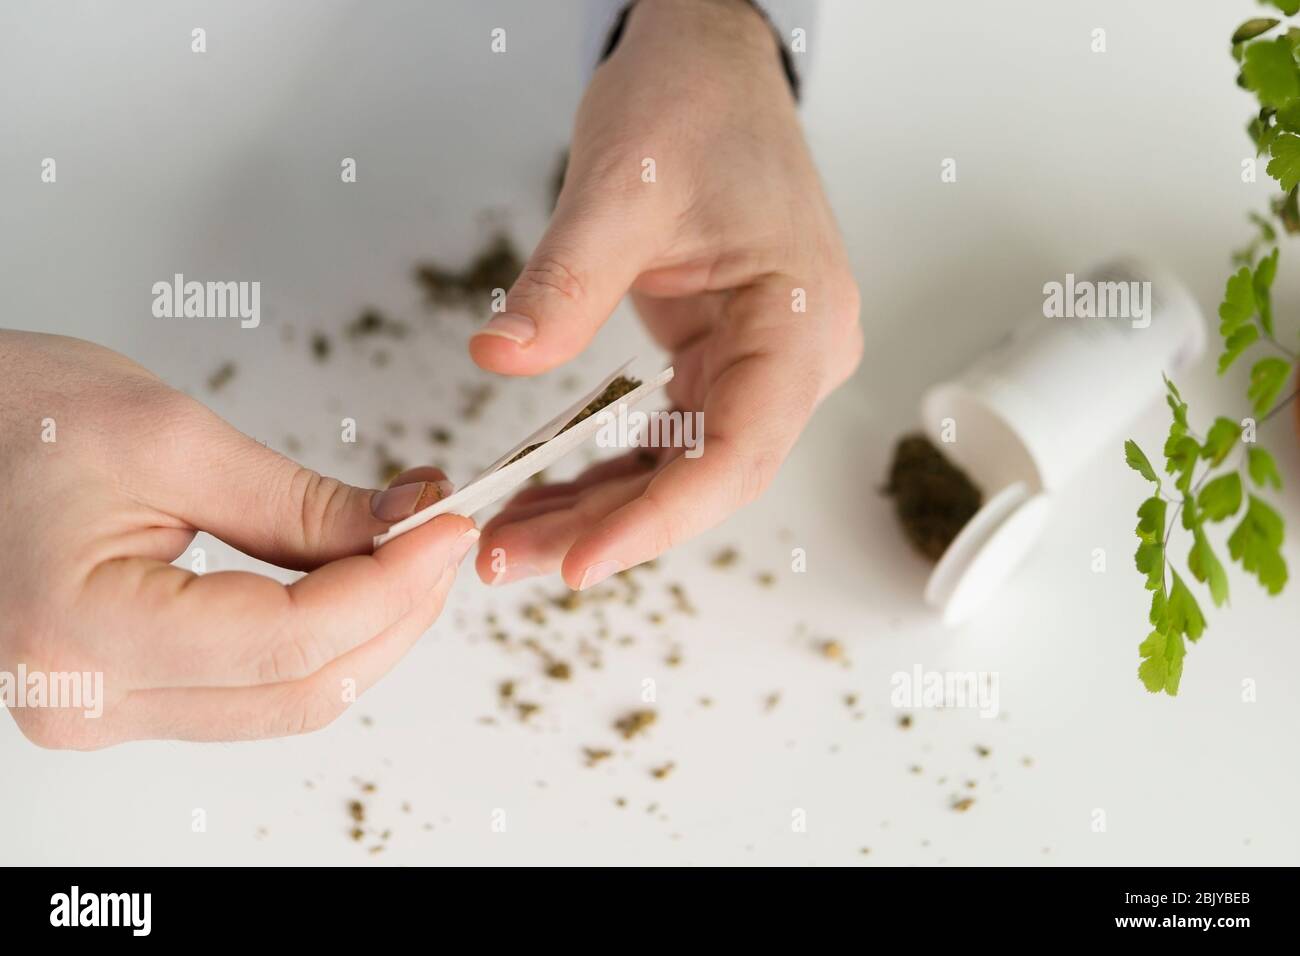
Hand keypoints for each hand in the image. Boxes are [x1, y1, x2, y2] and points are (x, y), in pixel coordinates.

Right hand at [0, 331, 476, 747]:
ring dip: (366, 630)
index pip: (290, 641)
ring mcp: (104, 709)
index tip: (448, 526)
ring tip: (411, 551)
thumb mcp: (174, 440)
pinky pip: (252, 689)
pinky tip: (356, 581)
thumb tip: (406, 524)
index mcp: (86, 633)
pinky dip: (320, 639)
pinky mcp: (124, 695)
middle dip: (394, 612)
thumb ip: (299, 503)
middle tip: (443, 535)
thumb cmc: (16, 417)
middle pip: (299, 689)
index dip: (391, 585)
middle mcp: (90, 700)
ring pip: (286, 700)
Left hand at [469, 0, 861, 589]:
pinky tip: (545, 493)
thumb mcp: (620, 187)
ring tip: (511, 537)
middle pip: (705, 476)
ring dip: (599, 507)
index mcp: (800, 321)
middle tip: (511, 558)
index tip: (579, 561)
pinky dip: (605, 467)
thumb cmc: (693, 105)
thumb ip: (564, 282)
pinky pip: (665, 436)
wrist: (708, 64)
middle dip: (609, 526)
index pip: (737, 452)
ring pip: (682, 467)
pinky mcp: (722, 360)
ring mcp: (761, 363)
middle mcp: (795, 358)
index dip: (659, 518)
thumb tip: (499, 358)